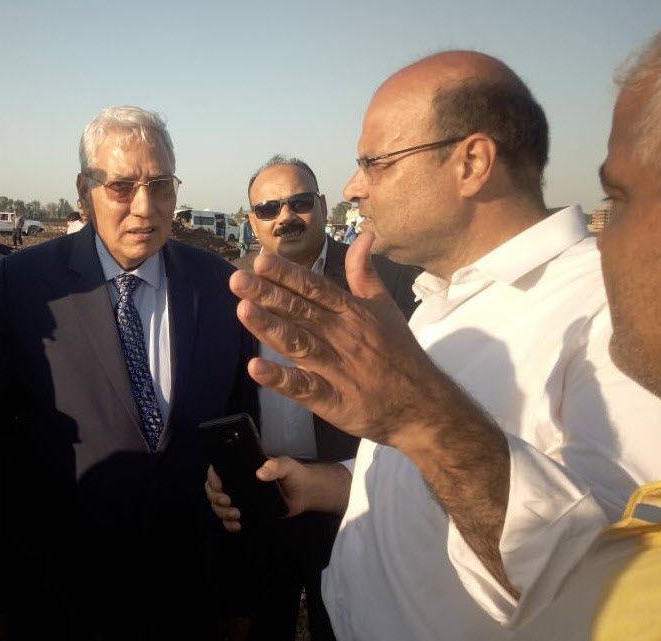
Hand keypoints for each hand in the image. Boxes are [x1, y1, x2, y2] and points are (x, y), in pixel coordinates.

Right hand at [205, 459, 351, 531]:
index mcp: (243, 468)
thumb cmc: (294, 474)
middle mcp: (238, 483)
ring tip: (236, 515)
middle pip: (214, 490)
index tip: (218, 485)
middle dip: (216, 498)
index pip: (219, 470)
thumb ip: (275, 466)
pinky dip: (229, 525)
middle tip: (227, 501)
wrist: (304, 493)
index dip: (213, 477)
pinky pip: (230, 521)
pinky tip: (237, 525)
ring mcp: (241, 499)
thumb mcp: (286, 466)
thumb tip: (260, 472)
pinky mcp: (247, 513)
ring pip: (219, 506)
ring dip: (222, 512)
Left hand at [229, 232, 433, 447]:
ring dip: (270, 327)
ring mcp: (337, 369)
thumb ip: (365, 273)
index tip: (261, 260)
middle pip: (300, 312)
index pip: (315, 289)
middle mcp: (342, 336)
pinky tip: (256, 367)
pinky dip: (281, 379)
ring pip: (299, 344)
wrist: (423, 404)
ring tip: (243, 310)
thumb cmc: (400, 352)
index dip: (288, 274)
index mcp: (352, 313)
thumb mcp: (385, 306)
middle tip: (237, 279)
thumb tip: (365, 234)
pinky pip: (304, 388)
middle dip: (268, 294)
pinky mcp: (333, 400)